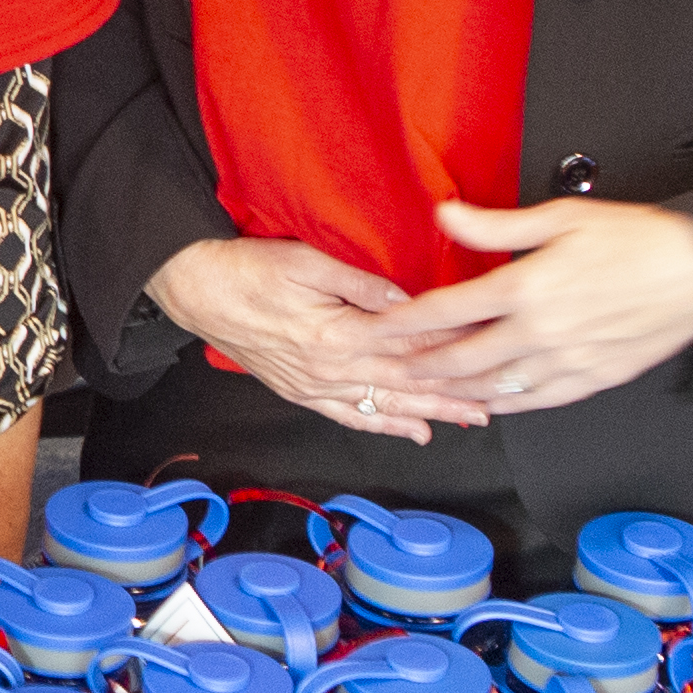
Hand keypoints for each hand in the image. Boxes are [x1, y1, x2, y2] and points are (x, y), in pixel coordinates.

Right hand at [144, 236, 494, 440]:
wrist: (195, 289)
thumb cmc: (244, 272)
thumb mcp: (306, 262)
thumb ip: (361, 285)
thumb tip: (406, 300)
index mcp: (336, 335)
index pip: (410, 342)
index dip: (453, 346)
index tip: (487, 348)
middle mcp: (328, 369)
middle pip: (407, 383)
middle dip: (456, 394)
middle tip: (497, 401)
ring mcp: (315, 386)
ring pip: (386, 405)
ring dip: (431, 414)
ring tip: (470, 420)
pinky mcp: (301, 391)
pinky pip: (351, 415)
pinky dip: (386, 424)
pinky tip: (413, 430)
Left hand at [373, 200, 692, 411]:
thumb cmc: (636, 239)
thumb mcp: (561, 217)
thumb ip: (496, 227)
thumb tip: (447, 216)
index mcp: (527, 287)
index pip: (447, 311)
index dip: (405, 321)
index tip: (379, 328)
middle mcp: (540, 331)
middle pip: (460, 359)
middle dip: (417, 367)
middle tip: (388, 370)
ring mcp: (566, 361)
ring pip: (493, 387)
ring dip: (452, 392)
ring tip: (423, 392)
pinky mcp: (591, 379)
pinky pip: (535, 401)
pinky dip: (502, 405)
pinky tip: (483, 404)